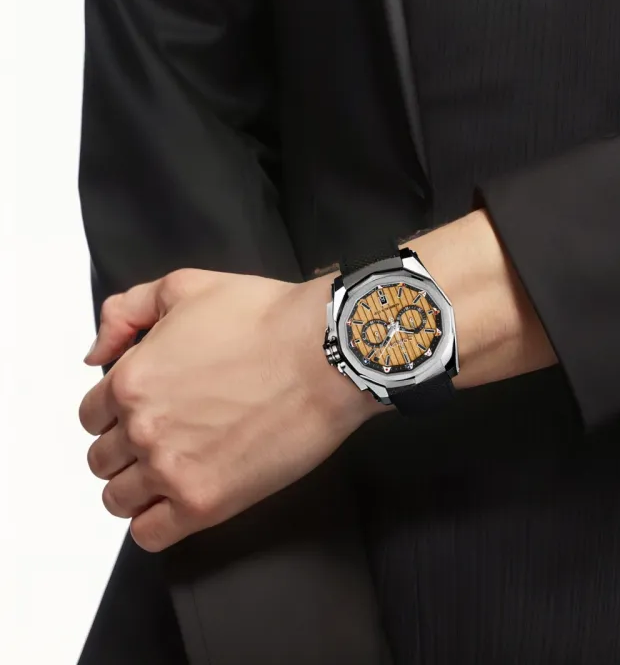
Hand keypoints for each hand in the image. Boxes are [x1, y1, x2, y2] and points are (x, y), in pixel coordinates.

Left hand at [80, 269, 374, 551]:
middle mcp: (142, 429)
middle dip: (125, 448)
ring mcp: (171, 470)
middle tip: (163, 436)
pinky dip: (154, 523)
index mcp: (131, 379)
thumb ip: (125, 311)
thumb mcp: (186, 286)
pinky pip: (150, 534)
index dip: (116, 411)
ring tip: (170, 471)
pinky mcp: (206, 503)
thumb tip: (95, 352)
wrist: (325, 355)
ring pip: (118, 499)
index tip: (141, 411)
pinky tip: (177, 502)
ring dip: (136, 486)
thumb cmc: (268, 320)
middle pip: (102, 459)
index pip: (91, 415)